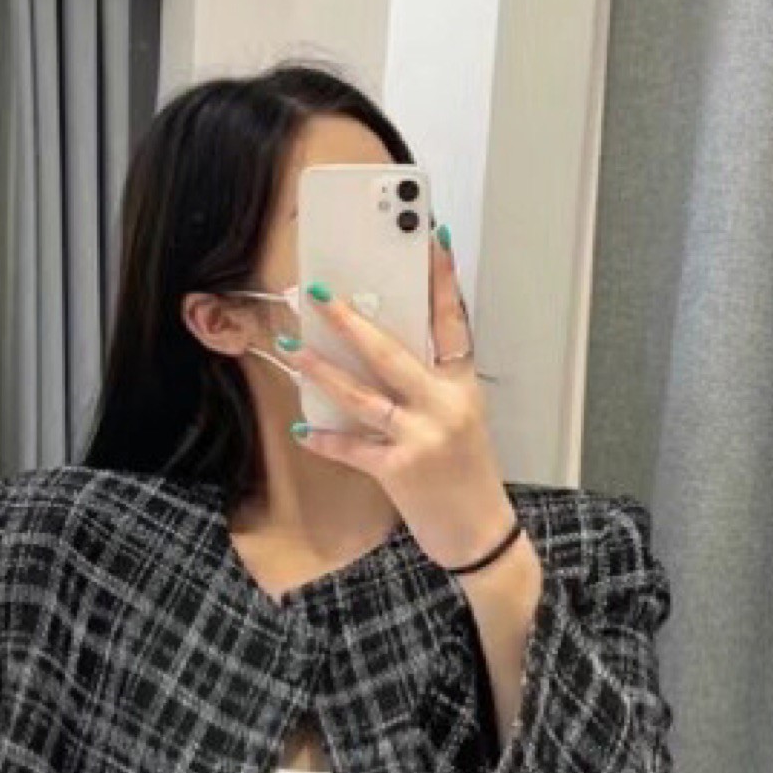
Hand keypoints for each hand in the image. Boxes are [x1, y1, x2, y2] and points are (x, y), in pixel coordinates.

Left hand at [288, 230, 522, 574]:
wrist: (481, 535)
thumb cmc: (467, 475)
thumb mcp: (462, 419)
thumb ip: (430, 385)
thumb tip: (382, 350)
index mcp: (462, 386)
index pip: (454, 321)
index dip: (442, 279)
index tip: (431, 238)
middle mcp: (445, 405)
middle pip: (392, 351)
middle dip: (351, 320)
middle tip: (318, 293)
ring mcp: (423, 437)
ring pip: (363, 395)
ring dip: (322, 371)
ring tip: (291, 347)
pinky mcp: (401, 469)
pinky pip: (354, 448)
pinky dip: (326, 439)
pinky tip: (303, 430)